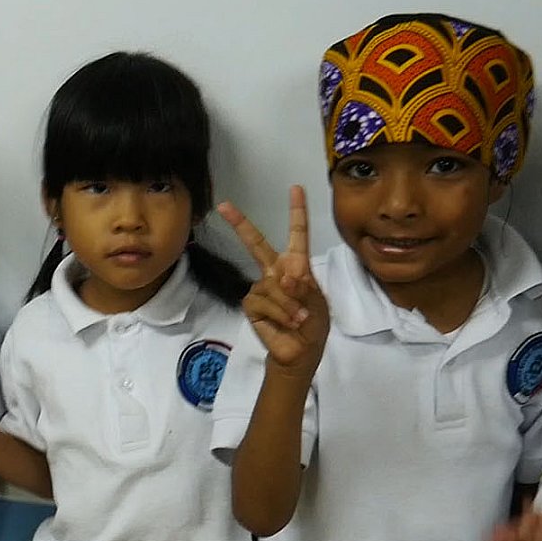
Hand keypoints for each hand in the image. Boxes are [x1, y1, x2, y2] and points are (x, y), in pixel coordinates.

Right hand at [218, 186, 329, 376]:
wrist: (300, 352)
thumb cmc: (313, 325)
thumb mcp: (317, 303)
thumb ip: (303, 287)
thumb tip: (284, 276)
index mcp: (296, 265)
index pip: (297, 235)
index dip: (297, 212)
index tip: (296, 188)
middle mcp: (275, 272)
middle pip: (256, 244)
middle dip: (240, 224)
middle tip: (224, 206)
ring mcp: (261, 287)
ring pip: (271, 285)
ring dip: (288, 304)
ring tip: (299, 319)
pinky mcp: (251, 304)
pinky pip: (263, 301)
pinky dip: (279, 311)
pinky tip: (287, 322)